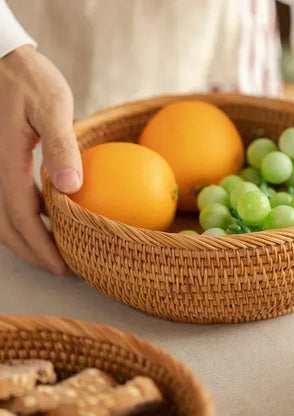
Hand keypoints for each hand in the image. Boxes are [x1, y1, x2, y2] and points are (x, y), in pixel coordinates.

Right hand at [0, 46, 82, 272]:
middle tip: (59, 268)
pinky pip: (5, 198)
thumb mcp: (52, 108)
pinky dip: (21, 217)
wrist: (3, 59)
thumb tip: (70, 188)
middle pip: (6, 226)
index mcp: (6, 163)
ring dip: (24, 238)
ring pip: (1, 216)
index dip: (40, 245)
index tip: (61, 266)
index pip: (21, 217)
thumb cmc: (30, 80)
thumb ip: (61, 147)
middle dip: (31, 251)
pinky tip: (42, 219)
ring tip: (50, 251)